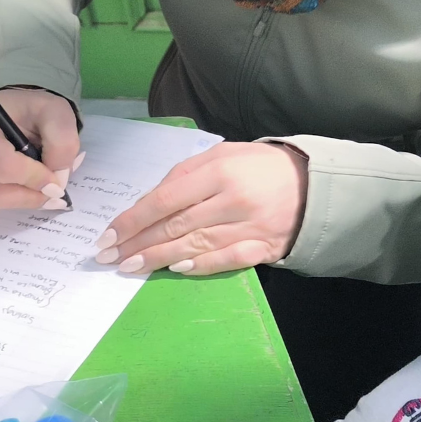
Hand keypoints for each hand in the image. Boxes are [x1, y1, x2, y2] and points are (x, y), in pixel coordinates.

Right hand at [0, 88, 79, 209]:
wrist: (10, 110)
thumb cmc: (30, 110)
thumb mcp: (56, 112)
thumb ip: (62, 142)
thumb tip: (56, 180)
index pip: (2, 166)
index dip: (34, 178)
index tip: (57, 178)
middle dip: (29, 194)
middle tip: (53, 188)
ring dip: (23, 198)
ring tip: (41, 184)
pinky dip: (15, 198)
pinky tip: (28, 185)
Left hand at [96, 141, 307, 275]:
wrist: (312, 185)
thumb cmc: (260, 166)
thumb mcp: (224, 153)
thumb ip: (187, 172)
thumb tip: (151, 200)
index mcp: (220, 171)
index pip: (166, 199)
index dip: (133, 219)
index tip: (108, 234)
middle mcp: (232, 200)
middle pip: (175, 226)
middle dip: (137, 243)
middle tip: (109, 256)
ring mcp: (248, 226)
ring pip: (194, 246)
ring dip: (158, 258)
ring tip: (130, 267)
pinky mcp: (262, 247)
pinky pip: (225, 260)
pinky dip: (199, 266)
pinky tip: (175, 268)